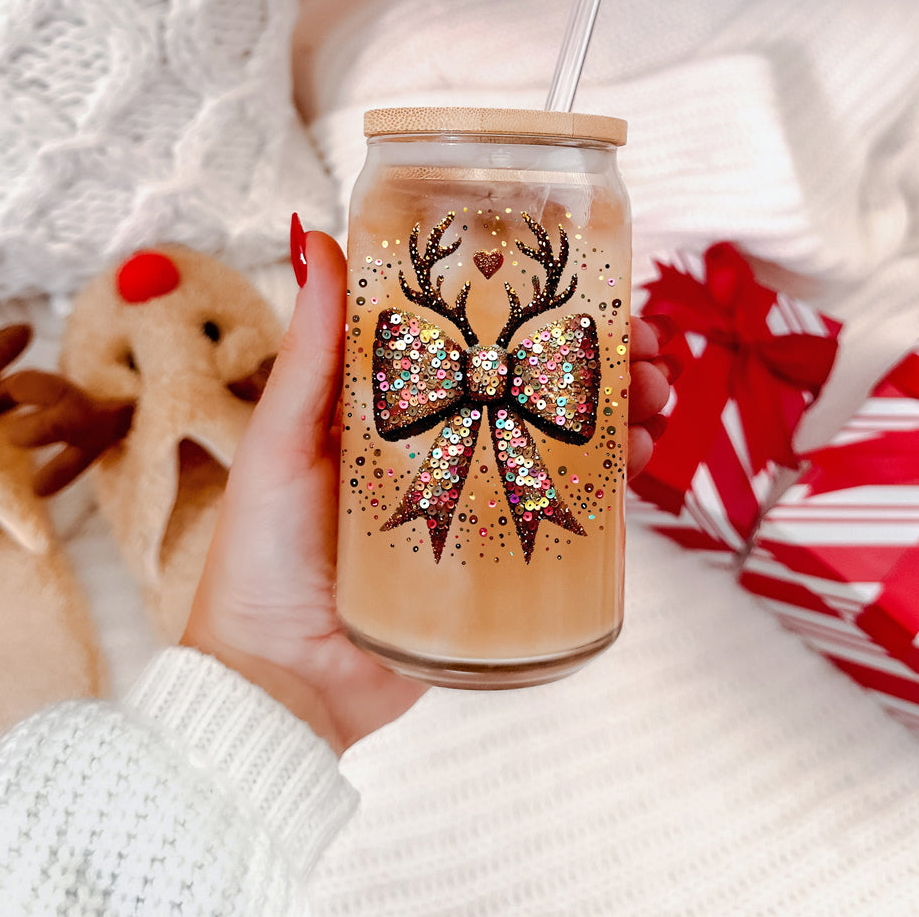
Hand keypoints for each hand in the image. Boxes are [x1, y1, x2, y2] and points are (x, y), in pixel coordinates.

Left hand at [184, 232, 671, 753]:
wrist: (281, 681)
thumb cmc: (261, 555)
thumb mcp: (283, 440)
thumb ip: (310, 351)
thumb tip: (316, 237)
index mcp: (399, 407)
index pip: (480, 340)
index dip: (536, 308)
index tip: (586, 282)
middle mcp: (448, 445)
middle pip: (538, 386)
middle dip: (601, 358)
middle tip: (646, 343)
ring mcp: (481, 501)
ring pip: (566, 442)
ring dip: (621, 411)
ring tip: (657, 394)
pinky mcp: (502, 562)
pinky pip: (568, 513)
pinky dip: (613, 481)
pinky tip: (639, 458)